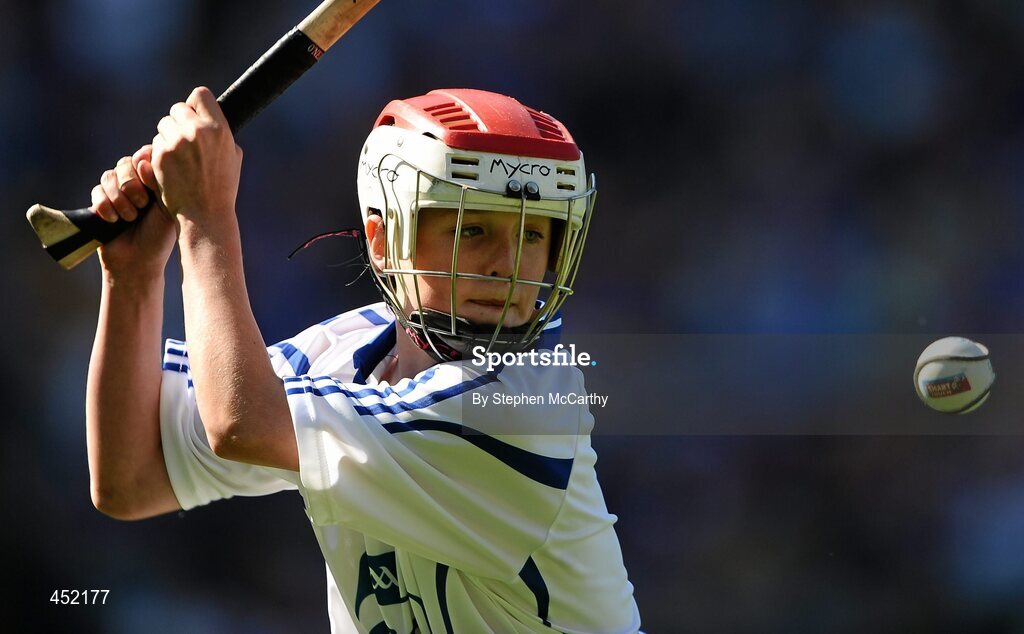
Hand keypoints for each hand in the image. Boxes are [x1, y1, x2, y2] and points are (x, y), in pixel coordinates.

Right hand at [93, 145, 176, 279]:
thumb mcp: (166, 208)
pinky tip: (113, 221)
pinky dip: (105, 206)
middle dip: (131, 184)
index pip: (146, 154)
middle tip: (141, 205)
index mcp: (155, 181)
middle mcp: (136, 183)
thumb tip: (142, 158)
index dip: (144, 164)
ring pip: (109, 176)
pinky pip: (96, 191)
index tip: (150, 184)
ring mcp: (117, 192)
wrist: (137, 262)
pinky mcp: (100, 202)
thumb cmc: (159, 237)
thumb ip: (158, 182)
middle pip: (125, 162)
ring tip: (130, 218)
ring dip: (119, 198)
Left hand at [151, 86, 242, 237]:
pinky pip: (154, 144)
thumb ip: (221, 134)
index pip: (200, 95)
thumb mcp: (233, 158)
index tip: (195, 115)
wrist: (205, 215)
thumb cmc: (222, 188)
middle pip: (178, 109)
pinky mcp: (160, 156)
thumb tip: (210, 117)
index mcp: (219, 129)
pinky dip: (160, 154)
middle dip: (179, 122)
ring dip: (167, 138)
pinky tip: (170, 169)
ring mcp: (176, 143)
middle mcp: (197, 131)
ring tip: (180, 159)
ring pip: (163, 126)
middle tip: (184, 141)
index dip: (195, 104)